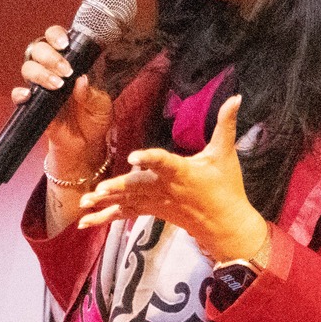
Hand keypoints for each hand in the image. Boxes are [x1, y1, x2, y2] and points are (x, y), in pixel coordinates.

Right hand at [13, 25, 112, 177]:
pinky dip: (20, 94)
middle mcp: (51, 70)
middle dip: (50, 57)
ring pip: (28, 67)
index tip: (65, 45)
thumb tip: (82, 81)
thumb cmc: (95, 118)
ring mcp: (40, 86)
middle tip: (66, 71)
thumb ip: (92, 94)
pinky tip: (30, 96)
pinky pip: (18, 95)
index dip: (56, 36)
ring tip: (57, 86)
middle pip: (38, 49)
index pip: (55, 39)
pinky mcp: (32, 105)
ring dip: (40, 73)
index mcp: (69, 62)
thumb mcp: (102, 105)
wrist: (85, 144)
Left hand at [76, 95, 268, 262]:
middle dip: (118, 189)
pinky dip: (104, 217)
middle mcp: (166, 188)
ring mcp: (157, 202)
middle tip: (97, 190)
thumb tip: (237, 96)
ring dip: (105, 203)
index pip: (164, 163)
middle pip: (138, 187)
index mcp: (182, 172)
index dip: (149, 158)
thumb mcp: (225, 154)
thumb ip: (226, 124)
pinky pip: (125, 214)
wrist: (224, 225)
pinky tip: (83, 221)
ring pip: (128, 202)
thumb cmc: (226, 187)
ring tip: (84, 202)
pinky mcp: (151, 211)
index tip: (133, 155)